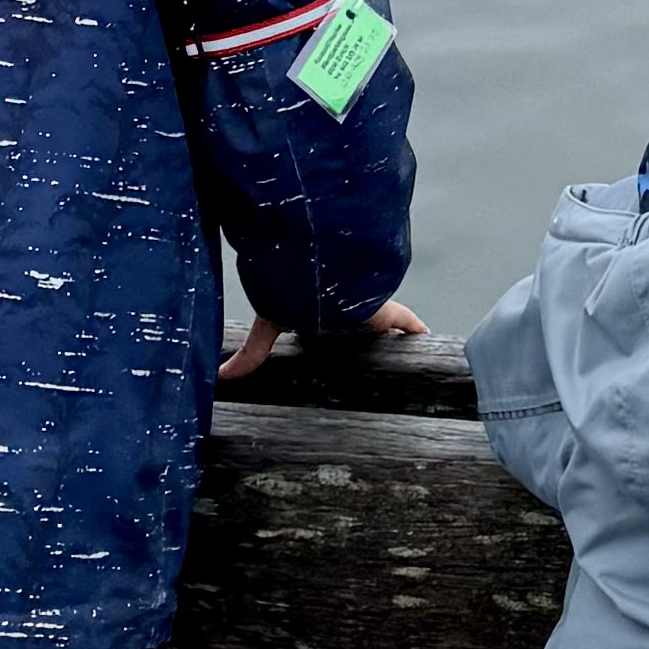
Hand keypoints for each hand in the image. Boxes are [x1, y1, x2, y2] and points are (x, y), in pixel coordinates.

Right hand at [219, 293, 427, 384]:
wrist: (321, 272)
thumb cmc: (292, 289)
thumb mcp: (269, 321)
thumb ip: (252, 351)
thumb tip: (221, 376)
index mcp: (324, 310)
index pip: (332, 321)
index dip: (336, 331)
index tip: (338, 346)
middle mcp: (350, 308)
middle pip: (362, 325)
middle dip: (366, 337)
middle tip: (373, 361)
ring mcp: (371, 309)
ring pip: (387, 325)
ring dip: (393, 338)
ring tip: (401, 358)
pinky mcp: (389, 312)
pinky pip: (409, 326)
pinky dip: (418, 335)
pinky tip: (428, 344)